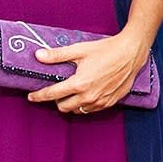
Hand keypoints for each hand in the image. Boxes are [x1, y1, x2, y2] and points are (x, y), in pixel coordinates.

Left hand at [27, 34, 146, 114]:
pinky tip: (85, 95)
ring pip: (78, 111)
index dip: (39, 96)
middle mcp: (89, 96)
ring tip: (70, 94)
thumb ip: (57, 55)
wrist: (131, 53)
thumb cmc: (106, 50)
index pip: (52, 94)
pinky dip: (84, 105)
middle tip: (56, 91)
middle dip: (56, 101)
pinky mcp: (110, 102)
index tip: (31, 96)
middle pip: (63, 107)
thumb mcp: (79, 50)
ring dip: (71, 104)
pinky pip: (91, 110)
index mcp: (79, 83)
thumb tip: (38, 55)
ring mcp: (100, 101)